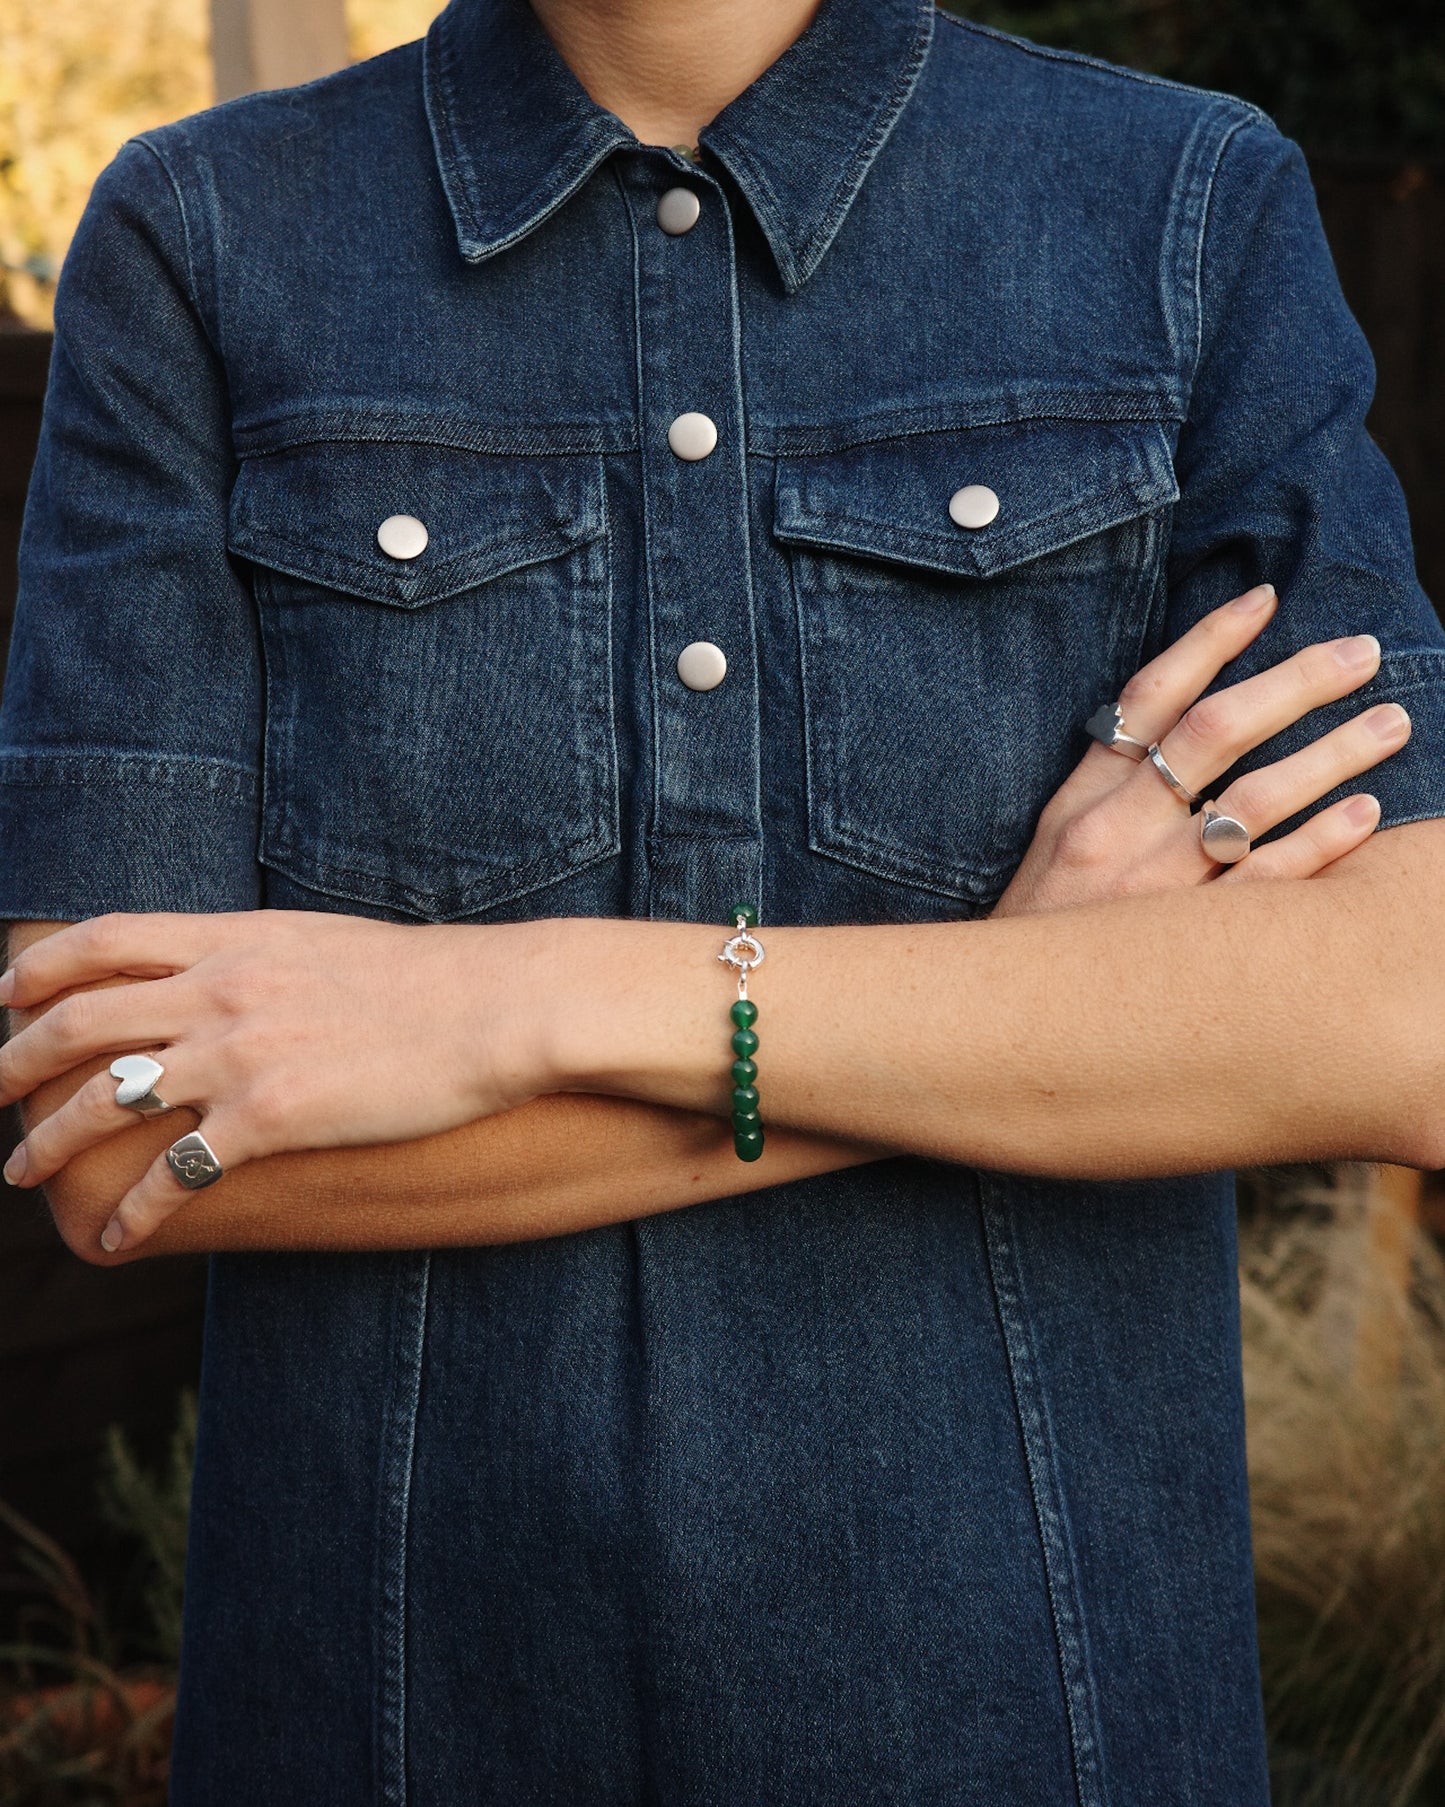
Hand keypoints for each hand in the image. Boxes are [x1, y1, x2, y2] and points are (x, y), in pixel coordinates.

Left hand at [0, 910, 552, 1251]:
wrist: (495, 1009)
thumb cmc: (428, 979)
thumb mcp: (326, 942)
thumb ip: (261, 954)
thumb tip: (225, 970)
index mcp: (236, 940)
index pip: (105, 938)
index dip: (39, 965)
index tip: (6, 992)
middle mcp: (222, 991)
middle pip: (81, 1019)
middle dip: (13, 1059)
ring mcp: (242, 1054)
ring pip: (107, 1099)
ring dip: (48, 1139)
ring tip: (21, 1171)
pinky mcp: (272, 1117)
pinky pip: (176, 1173)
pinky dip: (134, 1212)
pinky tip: (118, 1239)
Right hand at [990, 583, 1410, 917]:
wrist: (1012, 1019)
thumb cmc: (1043, 925)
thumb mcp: (1055, 838)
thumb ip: (1109, 778)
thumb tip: (1174, 714)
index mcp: (1085, 798)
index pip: (1153, 696)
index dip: (1211, 641)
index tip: (1266, 599)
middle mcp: (1121, 832)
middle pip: (1218, 732)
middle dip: (1297, 683)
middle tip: (1363, 652)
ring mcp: (1160, 888)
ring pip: (1258, 800)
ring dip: (1333, 754)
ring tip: (1392, 722)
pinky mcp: (1191, 944)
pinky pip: (1270, 883)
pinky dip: (1321, 843)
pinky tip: (1366, 813)